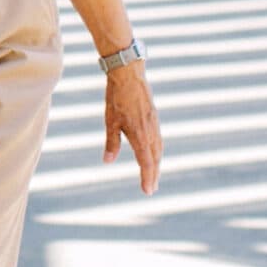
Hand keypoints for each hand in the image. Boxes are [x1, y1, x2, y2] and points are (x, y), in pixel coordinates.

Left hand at [103, 64, 160, 193]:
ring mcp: (155, 124)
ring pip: (158, 149)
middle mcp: (151, 132)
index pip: (146, 162)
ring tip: (153, 174)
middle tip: (151, 188)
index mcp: (140, 135)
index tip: (148, 191)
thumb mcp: (110, 121)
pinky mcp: (155, 118)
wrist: (129, 75)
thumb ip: (111, 143)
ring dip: (156, 163)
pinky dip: (157, 151)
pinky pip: (158, 139)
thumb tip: (108, 161)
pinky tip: (153, 153)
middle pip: (155, 159)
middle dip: (153, 174)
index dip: (147, 178)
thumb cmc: (117, 98)